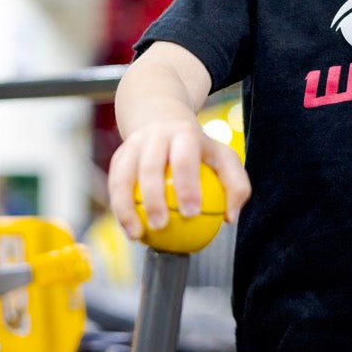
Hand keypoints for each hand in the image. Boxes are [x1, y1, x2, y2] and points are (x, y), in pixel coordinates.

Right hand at [107, 117, 250, 240]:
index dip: (187, 185)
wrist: (163, 117)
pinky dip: (118, 208)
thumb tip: (230, 217)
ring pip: (123, 175)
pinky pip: (114, 183)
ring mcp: (133, 143)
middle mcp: (155, 135)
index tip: (191, 213)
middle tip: (161, 226)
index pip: (184, 158)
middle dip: (153, 197)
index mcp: (184, 133)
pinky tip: (129, 230)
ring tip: (136, 235)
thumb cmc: (199, 148)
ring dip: (126, 206)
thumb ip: (236, 186)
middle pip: (150, 166)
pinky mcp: (119, 155)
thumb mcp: (224, 157)